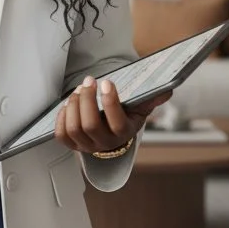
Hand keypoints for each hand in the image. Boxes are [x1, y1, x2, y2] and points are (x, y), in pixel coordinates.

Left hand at [53, 76, 172, 155]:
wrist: (112, 131)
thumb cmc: (125, 115)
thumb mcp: (141, 106)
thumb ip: (152, 97)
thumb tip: (167, 91)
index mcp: (124, 133)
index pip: (116, 122)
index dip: (110, 102)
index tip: (107, 83)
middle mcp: (105, 143)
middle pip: (90, 125)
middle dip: (86, 99)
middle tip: (89, 81)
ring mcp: (88, 146)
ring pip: (74, 128)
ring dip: (73, 105)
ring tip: (78, 90)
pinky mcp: (73, 145)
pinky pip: (61, 135)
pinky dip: (61, 117)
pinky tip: (68, 104)